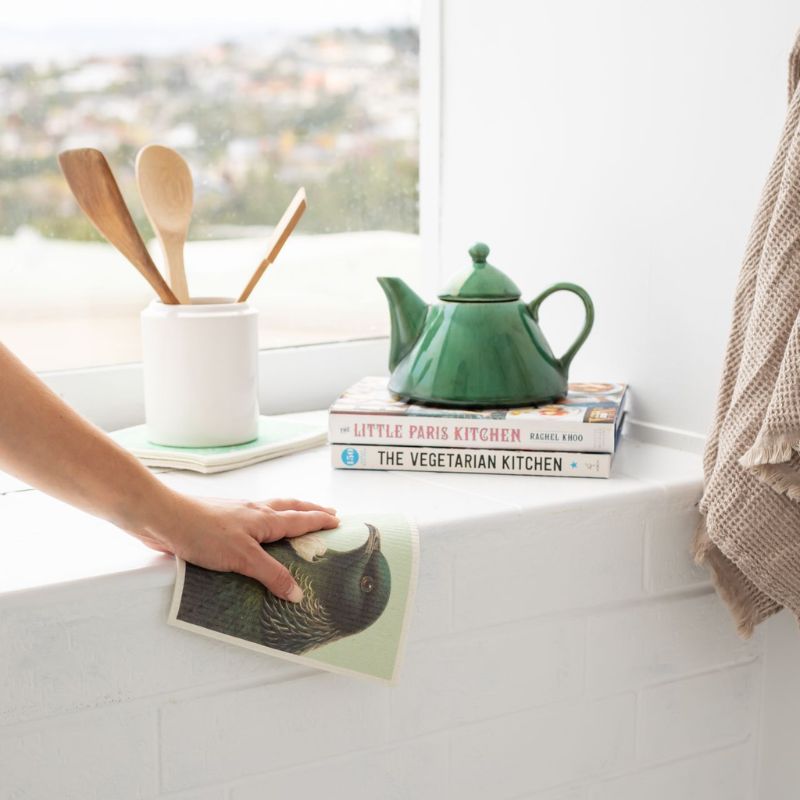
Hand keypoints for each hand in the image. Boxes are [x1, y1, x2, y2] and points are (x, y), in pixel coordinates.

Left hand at [130, 493, 338, 601]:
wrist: (162, 518)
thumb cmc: (202, 531)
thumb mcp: (242, 557)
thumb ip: (271, 574)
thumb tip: (297, 593)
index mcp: (264, 518)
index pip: (301, 519)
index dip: (320, 521)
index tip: (338, 521)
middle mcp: (254, 513)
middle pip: (289, 508)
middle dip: (310, 511)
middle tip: (327, 513)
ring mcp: (236, 517)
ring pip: (271, 513)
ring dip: (289, 514)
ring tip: (298, 521)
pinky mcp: (219, 526)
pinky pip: (251, 525)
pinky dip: (264, 526)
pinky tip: (257, 538)